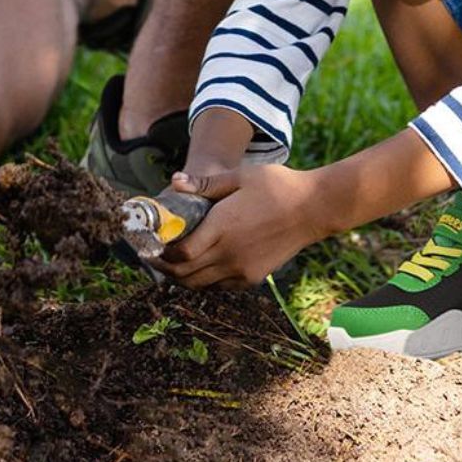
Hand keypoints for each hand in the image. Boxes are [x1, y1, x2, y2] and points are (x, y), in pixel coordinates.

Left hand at [161, 157, 328, 288]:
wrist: (312, 209)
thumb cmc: (276, 186)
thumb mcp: (239, 176)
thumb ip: (205, 183)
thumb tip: (174, 181)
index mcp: (222, 227)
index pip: (181, 254)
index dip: (161, 254)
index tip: (149, 245)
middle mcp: (229, 254)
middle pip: (186, 275)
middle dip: (165, 269)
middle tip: (153, 258)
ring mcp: (241, 270)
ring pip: (201, 284)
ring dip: (183, 278)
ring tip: (172, 264)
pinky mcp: (253, 277)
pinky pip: (220, 285)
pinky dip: (205, 280)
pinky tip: (202, 266)